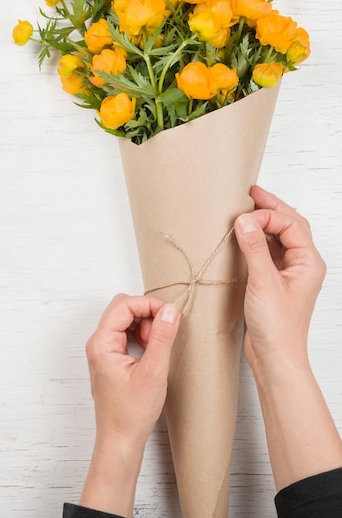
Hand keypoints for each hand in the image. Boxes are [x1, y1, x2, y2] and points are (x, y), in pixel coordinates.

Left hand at [80, 293, 179, 516]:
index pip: (124, 305)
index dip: (148, 304)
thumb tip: (170, 310)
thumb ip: (161, 337)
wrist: (120, 440)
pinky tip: (150, 351)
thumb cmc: (132, 413)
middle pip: (121, 308)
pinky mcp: (109, 358)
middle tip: (162, 331)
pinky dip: (139, 334)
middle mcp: (98, 343)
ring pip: (123, 319)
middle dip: (145, 313)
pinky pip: (124, 333)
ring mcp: (102, 350)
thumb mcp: (153, 372)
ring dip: (143, 324)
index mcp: (102, 343)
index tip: (169, 314)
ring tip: (156, 345)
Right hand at [234, 187, 341, 490]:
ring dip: (264, 223)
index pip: (289, 224)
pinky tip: (244, 238)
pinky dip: (257, 240)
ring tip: (246, 211)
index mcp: (308, 262)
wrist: (275, 357)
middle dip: (271, 208)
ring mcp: (290, 273)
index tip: (243, 216)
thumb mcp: (263, 282)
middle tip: (251, 193)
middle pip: (290, 225)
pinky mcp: (276, 282)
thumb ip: (253, 248)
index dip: (267, 215)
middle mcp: (302, 265)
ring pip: (280, 238)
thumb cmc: (278, 327)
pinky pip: (269, 252)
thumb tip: (244, 220)